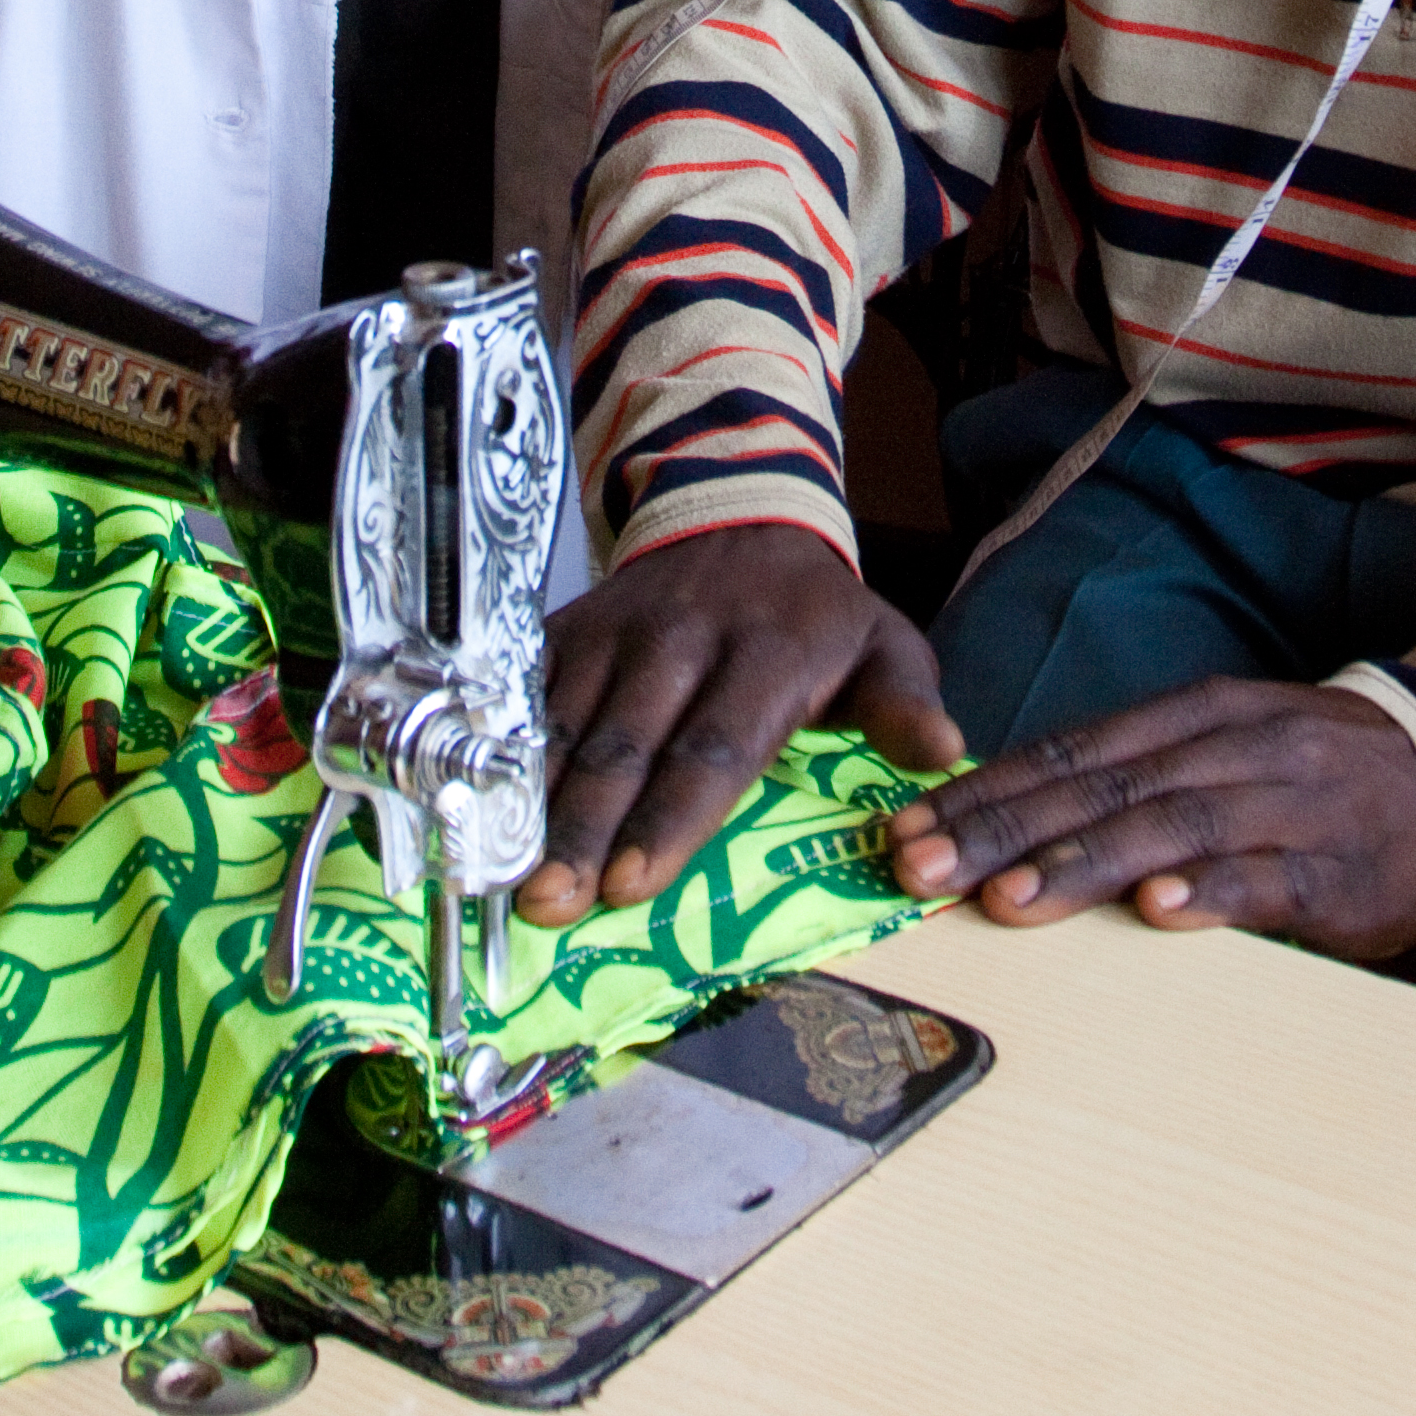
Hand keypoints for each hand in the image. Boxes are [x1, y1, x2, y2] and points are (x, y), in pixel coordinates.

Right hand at [522, 524, 959, 920]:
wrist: (739, 512)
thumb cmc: (815, 613)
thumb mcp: (882, 644)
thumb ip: (907, 704)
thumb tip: (944, 752)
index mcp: (767, 653)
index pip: (715, 747)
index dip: (672, 818)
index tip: (636, 886)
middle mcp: (683, 639)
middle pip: (627, 746)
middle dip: (586, 829)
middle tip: (551, 903)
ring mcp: (618, 630)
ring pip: (566, 724)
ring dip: (534, 803)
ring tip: (505, 876)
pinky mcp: (572, 626)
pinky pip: (526, 688)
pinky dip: (496, 746)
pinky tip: (472, 804)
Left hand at [885, 676, 1415, 964]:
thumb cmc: (1317, 781)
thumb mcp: (1224, 755)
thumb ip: (1136, 781)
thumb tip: (1016, 822)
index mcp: (1195, 716)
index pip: (1070, 752)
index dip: (984, 791)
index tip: (904, 829)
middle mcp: (1231, 748)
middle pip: (1101, 788)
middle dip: (1001, 830)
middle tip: (921, 870)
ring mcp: (1287, 805)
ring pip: (1170, 829)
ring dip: (1084, 865)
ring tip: (1010, 899)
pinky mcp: (1340, 869)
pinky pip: (1269, 879)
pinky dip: (1213, 892)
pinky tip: (1159, 912)